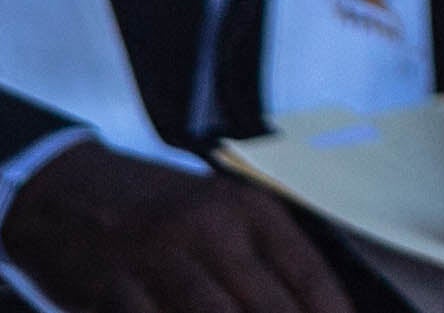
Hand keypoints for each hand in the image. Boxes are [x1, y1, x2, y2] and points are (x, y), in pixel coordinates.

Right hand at [3, 143, 349, 312]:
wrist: (68, 188)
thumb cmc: (161, 210)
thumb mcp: (221, 214)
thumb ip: (262, 256)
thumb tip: (310, 304)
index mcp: (250, 209)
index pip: (307, 272)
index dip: (330, 311)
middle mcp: (211, 228)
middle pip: (267, 304)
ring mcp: (160, 255)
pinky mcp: (114, 282)